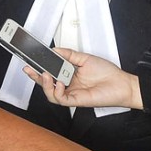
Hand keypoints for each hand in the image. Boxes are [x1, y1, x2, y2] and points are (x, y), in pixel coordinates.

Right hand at [23, 49, 141, 109]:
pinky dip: (57, 91)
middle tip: (28, 68)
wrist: (122, 84)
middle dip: (34, 76)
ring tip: (45, 75)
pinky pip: (60, 99)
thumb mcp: (85, 58)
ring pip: (50, 93)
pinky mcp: (76, 100)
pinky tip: (60, 83)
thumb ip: (69, 54)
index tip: (31, 60)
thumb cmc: (108, 73)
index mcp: (69, 75)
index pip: (50, 72)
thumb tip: (55, 50)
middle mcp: (69, 85)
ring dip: (44, 84)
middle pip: (46, 84)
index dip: (39, 68)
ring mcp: (71, 93)